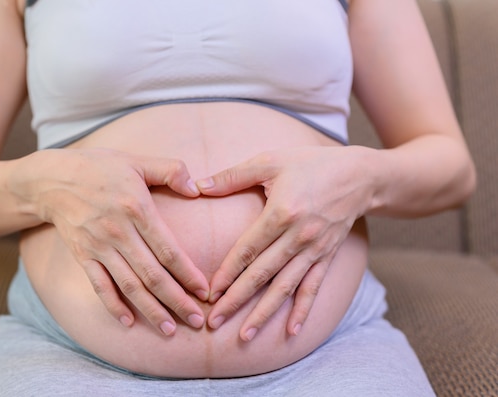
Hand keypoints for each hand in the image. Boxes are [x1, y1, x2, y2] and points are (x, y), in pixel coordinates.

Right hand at [13, 148, 208, 335]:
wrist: (52, 179)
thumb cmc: (99, 167)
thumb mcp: (137, 160)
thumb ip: (170, 170)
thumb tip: (197, 188)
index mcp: (136, 208)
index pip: (168, 250)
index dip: (188, 274)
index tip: (205, 292)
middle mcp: (118, 232)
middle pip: (152, 275)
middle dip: (176, 301)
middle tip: (197, 320)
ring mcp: (99, 247)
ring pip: (129, 286)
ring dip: (151, 310)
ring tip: (170, 330)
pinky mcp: (83, 256)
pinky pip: (99, 286)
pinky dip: (113, 306)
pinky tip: (128, 322)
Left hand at [196, 147, 371, 340]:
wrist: (360, 175)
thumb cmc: (310, 164)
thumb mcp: (270, 161)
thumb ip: (233, 176)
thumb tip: (197, 186)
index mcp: (281, 213)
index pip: (247, 250)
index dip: (226, 273)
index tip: (209, 293)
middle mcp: (298, 237)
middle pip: (261, 275)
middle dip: (236, 300)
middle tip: (214, 322)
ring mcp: (315, 250)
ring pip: (285, 288)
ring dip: (264, 314)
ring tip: (245, 335)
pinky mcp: (327, 256)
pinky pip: (313, 287)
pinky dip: (303, 310)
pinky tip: (292, 332)